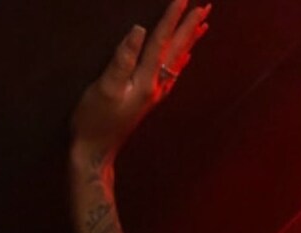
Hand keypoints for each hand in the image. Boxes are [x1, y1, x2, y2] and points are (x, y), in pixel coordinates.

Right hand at [70, 0, 210, 164]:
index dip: (171, 18)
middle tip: (206, 8)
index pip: (161, 42)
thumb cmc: (94, 120)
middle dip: (190, 28)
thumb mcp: (104, 88)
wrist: (96, 151)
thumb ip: (122, 59)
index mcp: (145, 81)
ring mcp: (154, 95)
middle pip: (176, 51)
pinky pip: (172, 74)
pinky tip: (185, 56)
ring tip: (203, 25)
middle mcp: (155, 87)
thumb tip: (139, 31)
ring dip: (189, 41)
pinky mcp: (148, 100)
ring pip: (177, 61)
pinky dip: (180, 61)